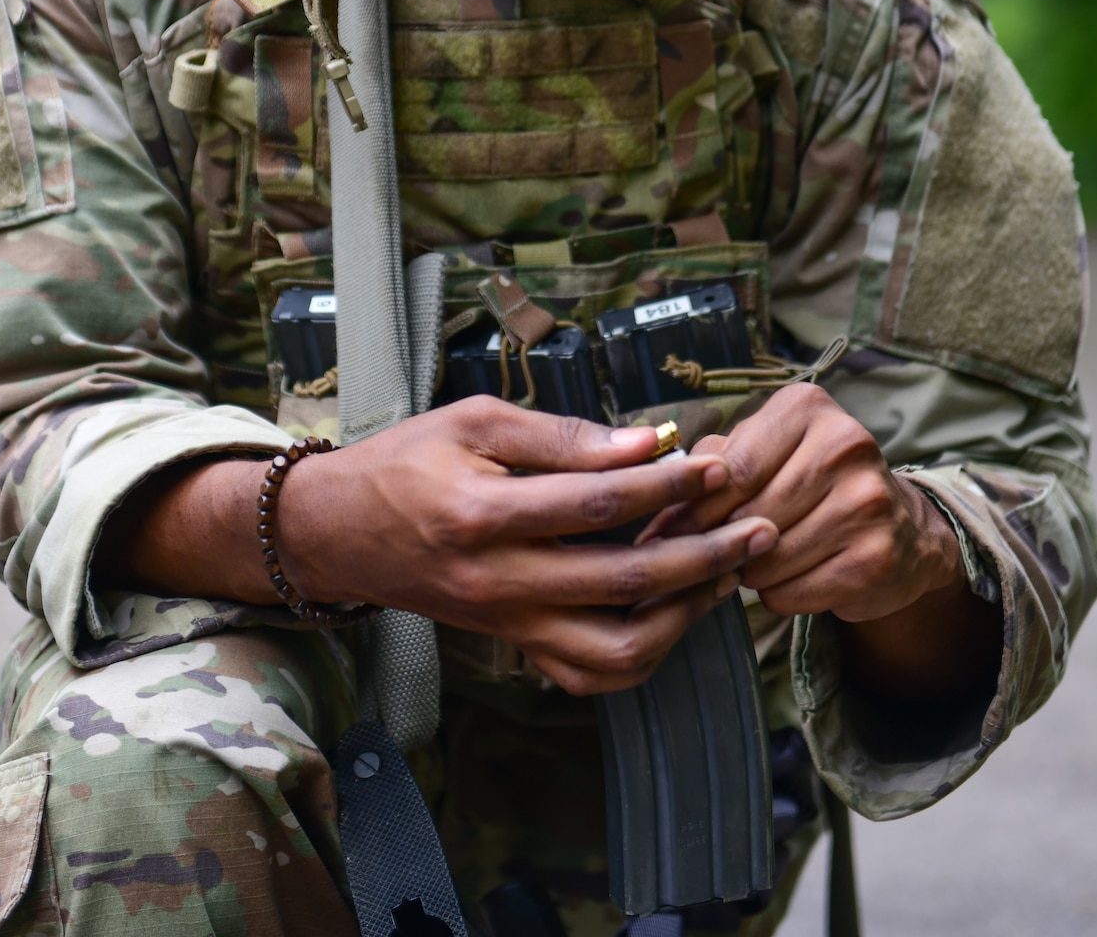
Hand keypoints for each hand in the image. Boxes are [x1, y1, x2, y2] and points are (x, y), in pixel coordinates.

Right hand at [276, 398, 778, 694]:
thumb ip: (562, 436)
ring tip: (724, 574)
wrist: (342, 531)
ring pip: (616, 651)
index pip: (598, 502)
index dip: (666, 484)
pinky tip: (675, 612)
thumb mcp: (476, 420)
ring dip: (684, 615)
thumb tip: (644, 443)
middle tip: (754, 526)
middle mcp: (499, 580)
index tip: (713, 465)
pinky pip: (590, 676)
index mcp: (483, 512)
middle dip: (704, 554)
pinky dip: (643, 655)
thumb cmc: (408, 461)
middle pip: (623, 581)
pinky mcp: (513, 646)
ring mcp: (508, 624)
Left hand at [637, 383, 1000, 698]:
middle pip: (750, 513)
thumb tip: (651, 505)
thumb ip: (710, 466)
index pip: (732, 467)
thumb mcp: (765, 453)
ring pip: (769, 557)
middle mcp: (846, 444)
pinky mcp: (878, 556)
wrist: (901, 529)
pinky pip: (795, 592)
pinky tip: (788, 582)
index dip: (695, 507)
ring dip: (750, 572)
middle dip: (720, 542)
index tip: (671, 531)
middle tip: (709, 556)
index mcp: (808, 407)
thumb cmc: (811, 485)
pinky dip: (779, 596)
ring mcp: (868, 501)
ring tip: (754, 565)